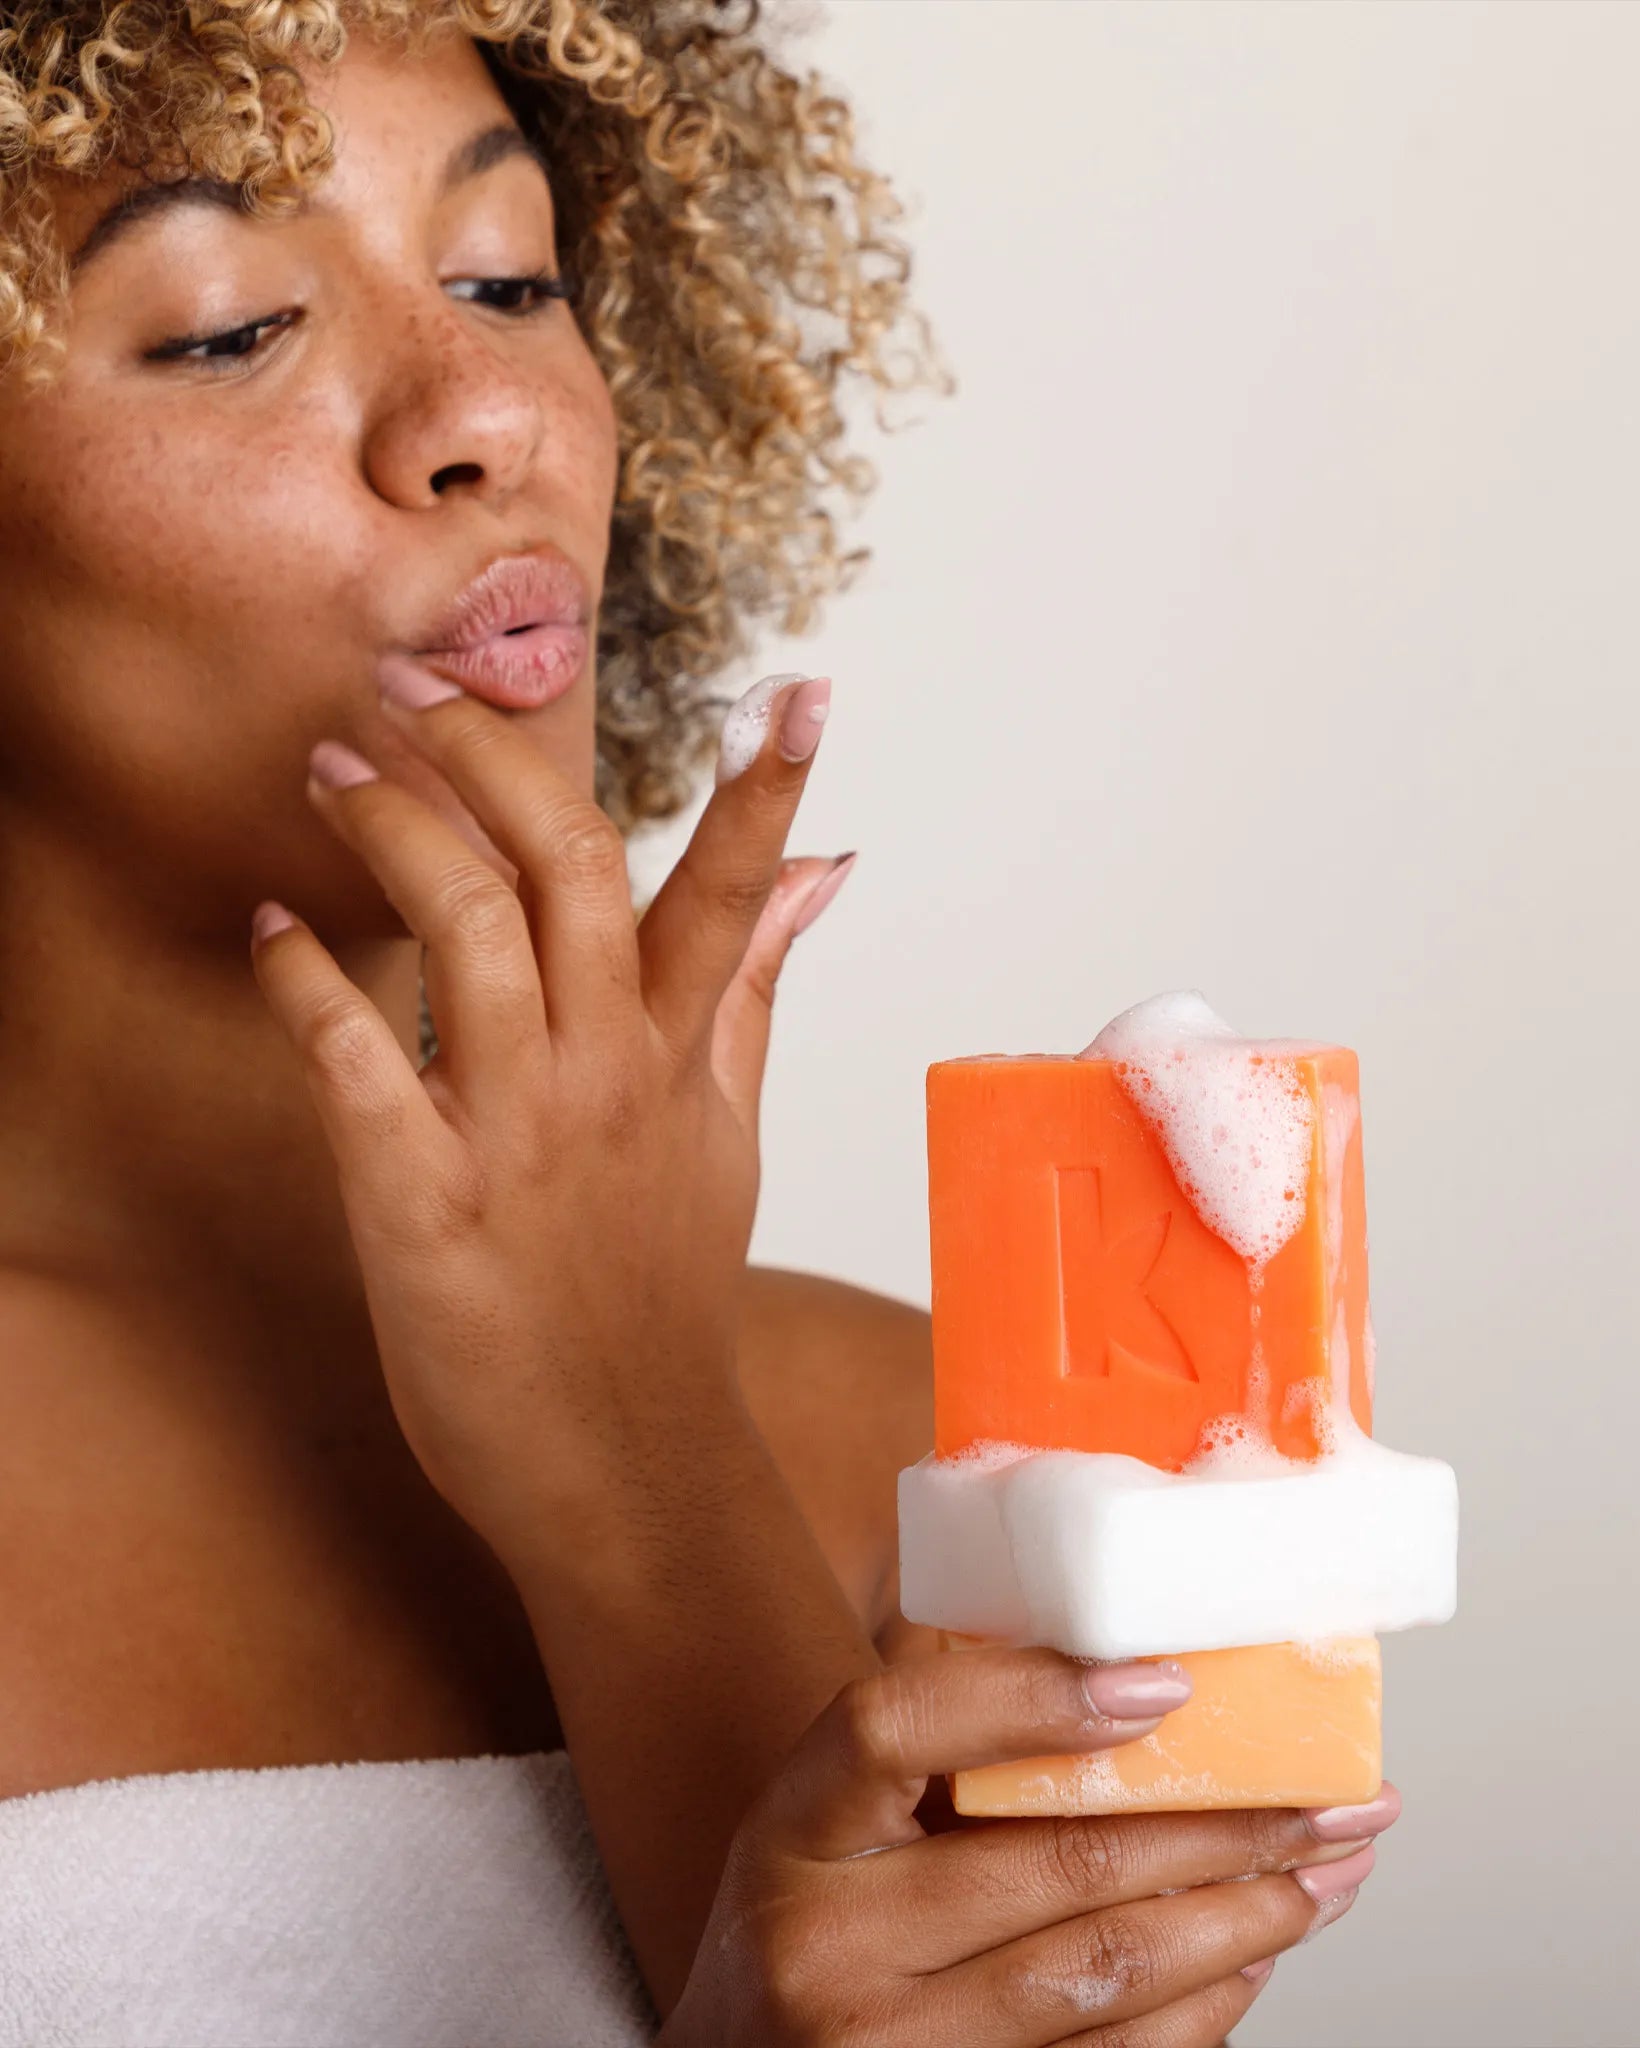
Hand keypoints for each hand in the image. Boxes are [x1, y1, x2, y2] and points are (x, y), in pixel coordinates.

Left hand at [248, 669, 844, 1574]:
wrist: (628, 1462)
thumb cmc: (666, 1295)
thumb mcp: (725, 1131)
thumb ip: (751, 990)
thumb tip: (823, 879)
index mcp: (680, 1058)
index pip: (733, 895)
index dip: (767, 789)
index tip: (798, 689)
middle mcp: (610, 1076)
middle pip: (573, 870)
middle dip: (496, 758)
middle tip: (416, 686)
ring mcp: (520, 1135)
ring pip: (470, 935)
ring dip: (396, 834)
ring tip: (334, 771)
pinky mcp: (424, 1204)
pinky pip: (358, 1063)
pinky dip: (308, 984)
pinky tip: (272, 932)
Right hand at [664, 1642, 1398, 2046]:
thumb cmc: (812, 1921)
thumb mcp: (831, 1814)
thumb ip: (938, 1730)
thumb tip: (1108, 1635)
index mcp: (796, 1834)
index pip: (893, 1727)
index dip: (1030, 1695)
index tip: (1162, 1681)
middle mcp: (829, 1952)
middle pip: (1049, 1862)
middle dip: (1221, 1823)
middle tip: (1330, 1793)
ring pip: (1103, 1973)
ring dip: (1242, 1916)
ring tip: (1326, 1871)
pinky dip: (1202, 2009)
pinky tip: (1253, 1956)